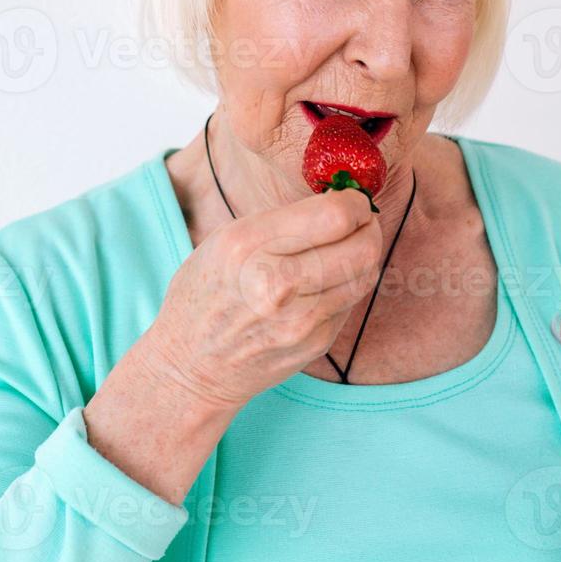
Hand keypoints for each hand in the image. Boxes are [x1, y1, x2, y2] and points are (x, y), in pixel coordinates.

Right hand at [139, 186, 383, 409]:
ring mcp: (299, 320)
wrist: (191, 363)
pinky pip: (351, 301)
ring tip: (347, 247)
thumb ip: (282, 221)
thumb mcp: (227, 239)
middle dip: (369, 227)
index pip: (334, 215)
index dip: (354, 201)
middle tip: (360, 221)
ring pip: (366, 274)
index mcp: (248, 245)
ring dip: (364, 254)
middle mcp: (276, 284)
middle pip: (362, 247)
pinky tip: (328, 279)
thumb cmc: (207, 290)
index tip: (352, 198)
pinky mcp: (315, 343)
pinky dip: (348, 284)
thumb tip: (342, 201)